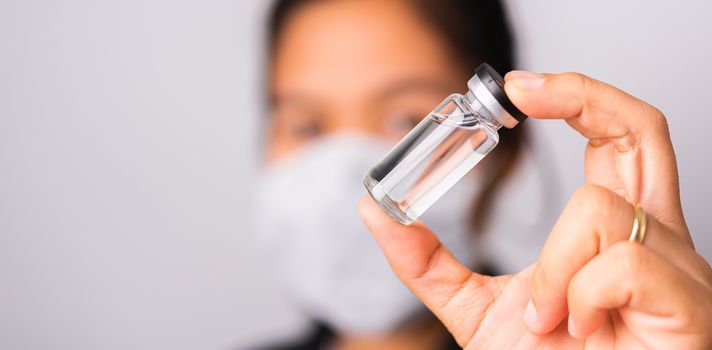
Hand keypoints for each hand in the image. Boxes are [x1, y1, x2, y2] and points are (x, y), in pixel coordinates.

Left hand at [358, 71, 711, 348]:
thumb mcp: (475, 309)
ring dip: (553, 269)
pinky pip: (619, 263)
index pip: (615, 138)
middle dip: (584, 96)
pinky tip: (580, 329)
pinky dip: (577, 296)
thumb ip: (427, 263)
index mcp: (611, 230)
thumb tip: (374, 212)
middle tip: (522, 93)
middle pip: (642, 130)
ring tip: (549, 318)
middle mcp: (653, 235)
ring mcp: (678, 267)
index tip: (517, 89)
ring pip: (598, 209)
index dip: (577, 98)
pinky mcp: (689, 304)